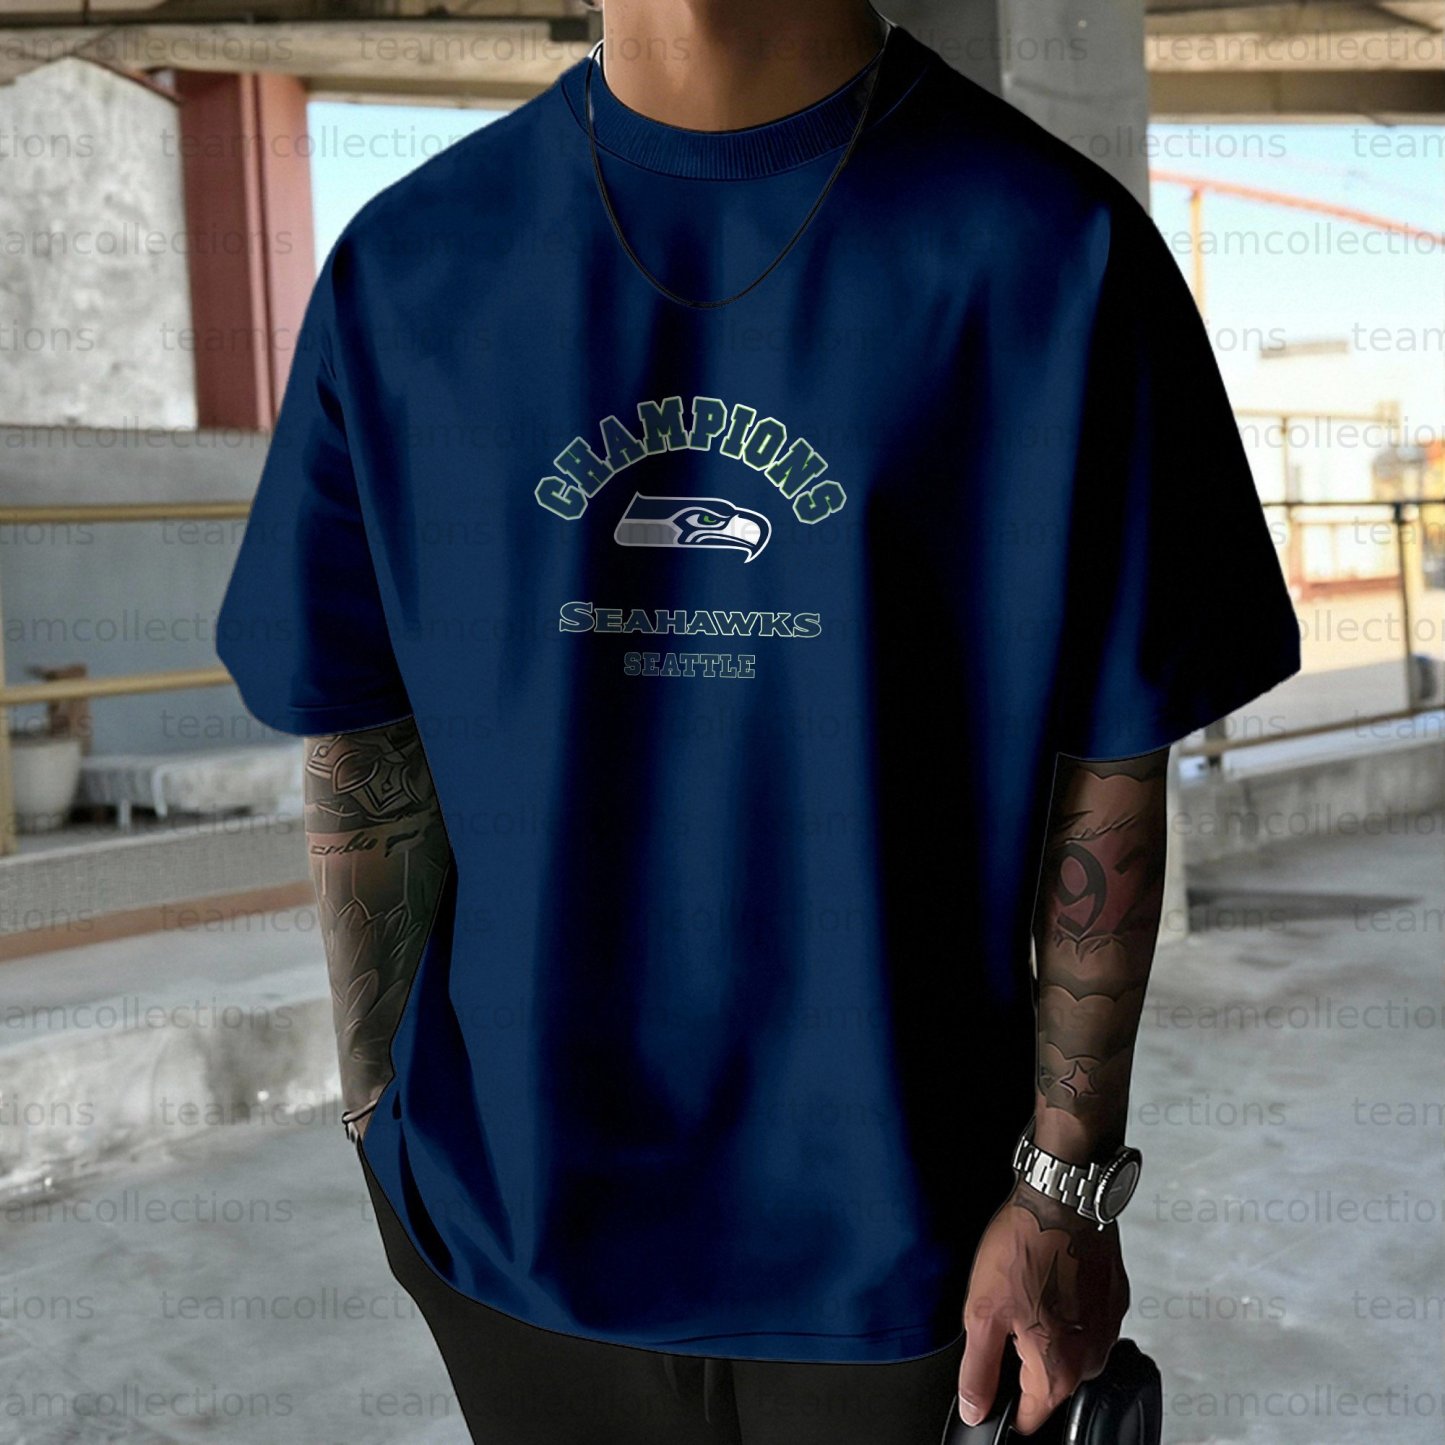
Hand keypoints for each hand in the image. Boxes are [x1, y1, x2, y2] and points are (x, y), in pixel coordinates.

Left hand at [957, 1182, 1128, 1434]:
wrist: (1063, 1197)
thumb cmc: (1025, 1247)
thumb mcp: (983, 1312)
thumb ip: (978, 1370)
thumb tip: (976, 1409)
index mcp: (1060, 1371)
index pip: (1030, 1417)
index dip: (1004, 1402)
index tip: (993, 1377)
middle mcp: (1093, 1359)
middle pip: (1050, 1382)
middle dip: (1024, 1358)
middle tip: (1008, 1314)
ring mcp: (1109, 1330)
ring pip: (1069, 1350)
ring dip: (1048, 1331)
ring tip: (1030, 1290)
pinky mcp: (1115, 1301)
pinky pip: (1087, 1321)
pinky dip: (1068, 1308)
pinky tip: (1051, 1278)